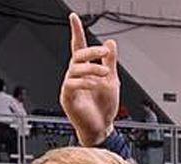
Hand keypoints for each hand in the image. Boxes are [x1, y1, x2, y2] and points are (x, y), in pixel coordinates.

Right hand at [64, 13, 122, 146]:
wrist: (102, 128)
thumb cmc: (105, 107)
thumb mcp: (112, 80)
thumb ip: (111, 62)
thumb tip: (110, 43)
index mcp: (85, 70)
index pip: (79, 46)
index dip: (76, 31)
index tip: (74, 17)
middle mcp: (75, 76)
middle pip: (77, 55)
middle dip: (91, 52)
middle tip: (104, 53)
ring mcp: (70, 86)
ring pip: (75, 68)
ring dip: (93, 68)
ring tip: (105, 74)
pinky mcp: (68, 98)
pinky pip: (72, 84)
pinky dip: (85, 82)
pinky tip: (94, 85)